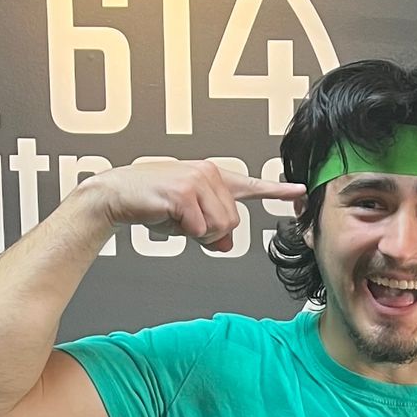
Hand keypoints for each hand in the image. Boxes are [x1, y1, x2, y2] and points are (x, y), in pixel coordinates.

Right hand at [74, 157, 302, 249]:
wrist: (116, 195)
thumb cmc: (151, 204)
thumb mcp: (187, 219)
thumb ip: (211, 229)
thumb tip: (225, 242)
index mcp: (213, 177)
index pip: (250, 186)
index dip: (277, 190)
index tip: (300, 191)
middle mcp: (209, 173)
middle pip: (233, 221)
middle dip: (210, 232)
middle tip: (185, 223)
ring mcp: (197, 180)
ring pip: (220, 226)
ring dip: (197, 233)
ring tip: (175, 218)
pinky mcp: (183, 193)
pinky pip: (199, 228)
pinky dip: (184, 231)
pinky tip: (167, 215)